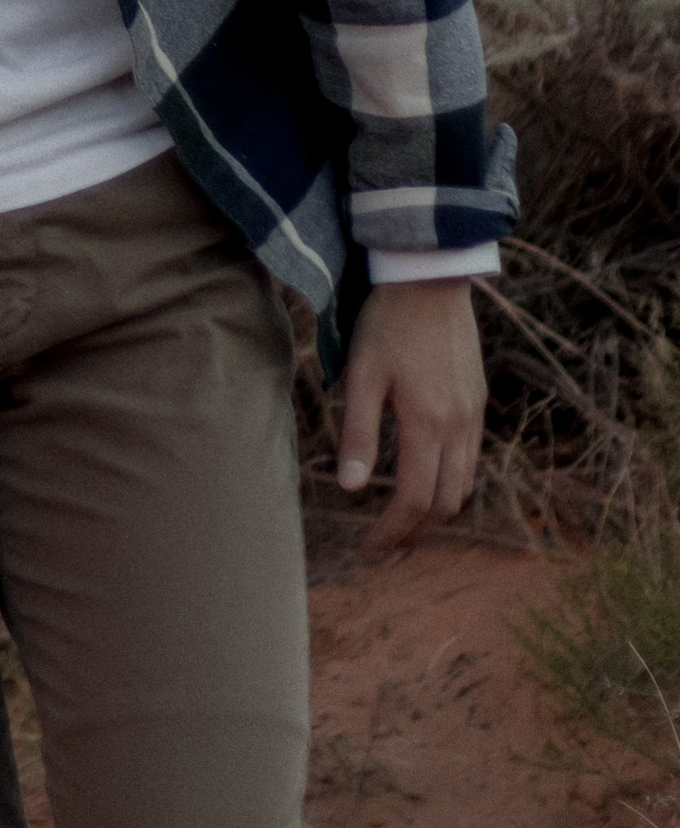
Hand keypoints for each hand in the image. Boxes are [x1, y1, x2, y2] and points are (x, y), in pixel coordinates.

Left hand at [336, 277, 485, 557]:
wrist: (430, 279)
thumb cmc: (388, 323)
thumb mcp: (361, 374)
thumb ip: (358, 433)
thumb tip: (350, 489)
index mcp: (428, 423)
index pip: (415, 500)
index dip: (392, 532)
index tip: (368, 549)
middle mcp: (459, 427)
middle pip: (445, 504)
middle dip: (414, 531)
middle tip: (382, 541)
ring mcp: (473, 416)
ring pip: (463, 486)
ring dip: (435, 511)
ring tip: (401, 518)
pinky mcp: (477, 403)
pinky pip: (470, 460)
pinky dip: (450, 483)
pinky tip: (425, 478)